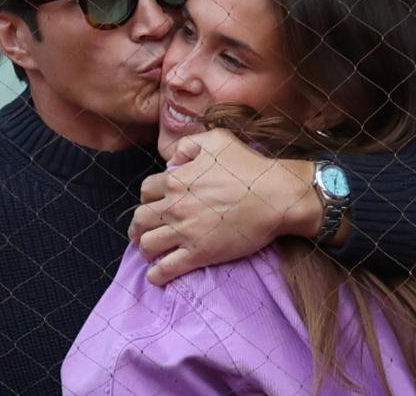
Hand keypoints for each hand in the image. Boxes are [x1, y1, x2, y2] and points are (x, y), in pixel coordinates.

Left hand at [130, 128, 320, 284]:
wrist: (275, 196)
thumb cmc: (249, 166)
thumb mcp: (217, 140)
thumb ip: (188, 145)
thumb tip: (172, 160)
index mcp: (176, 180)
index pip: (146, 190)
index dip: (149, 197)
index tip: (156, 203)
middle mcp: (175, 206)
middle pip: (140, 219)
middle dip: (139, 225)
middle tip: (144, 230)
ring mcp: (185, 232)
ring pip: (148, 245)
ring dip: (145, 248)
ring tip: (151, 251)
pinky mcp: (199, 254)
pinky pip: (166, 269)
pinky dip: (156, 274)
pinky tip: (156, 275)